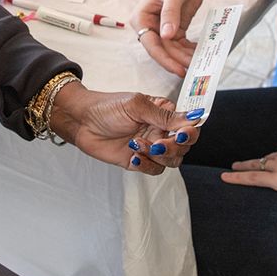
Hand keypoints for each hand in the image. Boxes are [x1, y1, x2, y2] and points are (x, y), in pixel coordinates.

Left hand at [49, 83, 200, 174]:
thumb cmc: (107, 107)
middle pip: (183, 146)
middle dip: (172, 147)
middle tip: (156, 144)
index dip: (191, 132)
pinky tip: (133, 156)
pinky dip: (146, 165)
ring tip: (137, 145)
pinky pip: (154, 170)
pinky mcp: (139, 161)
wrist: (82, 122)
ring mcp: (151, 147)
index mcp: (164, 113)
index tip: (183, 134)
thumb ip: (165, 116)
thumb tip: (194, 117)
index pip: (189, 125)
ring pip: (172, 160)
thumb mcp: (137, 106)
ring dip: (158, 157)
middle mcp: (161, 130)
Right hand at [131, 0, 208, 75]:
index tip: (177, 68)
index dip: (163, 58)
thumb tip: (166, 35)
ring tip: (200, 60)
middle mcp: (149, 26)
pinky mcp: (174, 31)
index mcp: (141, 17)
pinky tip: (200, 52)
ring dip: (184, 57)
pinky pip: (180, 46)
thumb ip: (170, 13)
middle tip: (193, 67)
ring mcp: (162, 30)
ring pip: (172, 51)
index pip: (150, 43)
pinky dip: (189, 51)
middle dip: (177, 59)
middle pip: (162, 50)